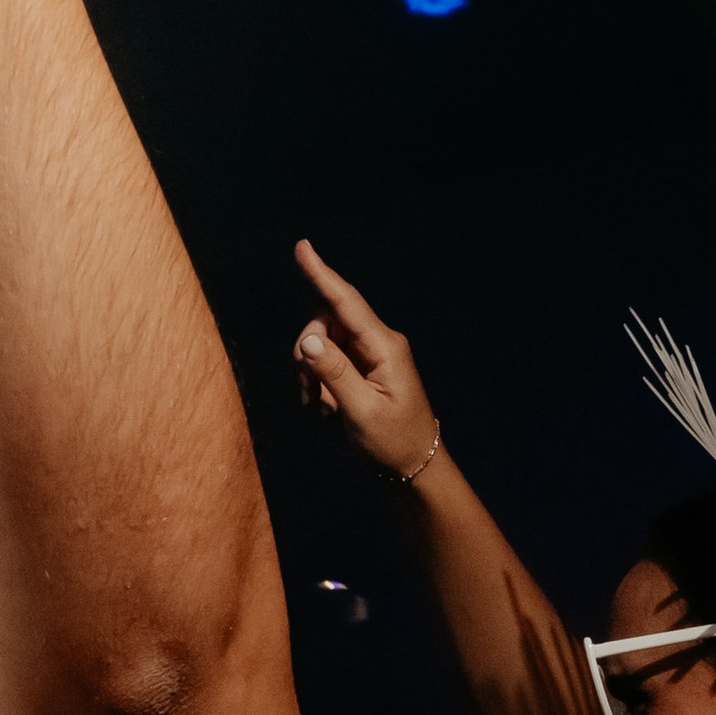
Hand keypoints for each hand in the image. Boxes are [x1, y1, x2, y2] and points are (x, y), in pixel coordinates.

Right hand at [293, 239, 443, 484]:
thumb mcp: (361, 411)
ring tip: (323, 409)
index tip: (303, 247)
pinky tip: (326, 409)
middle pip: (324, 325)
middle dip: (307, 354)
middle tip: (312, 395)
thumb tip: (308, 340)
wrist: (413, 467)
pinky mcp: (359, 370)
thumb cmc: (393, 442)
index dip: (322, 274)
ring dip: (310, 374)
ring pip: (320, 345)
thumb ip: (334, 373)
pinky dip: (316, 384)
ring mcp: (368, 355)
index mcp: (384, 346)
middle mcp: (376, 343)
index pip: (346, 303)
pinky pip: (325, 362)